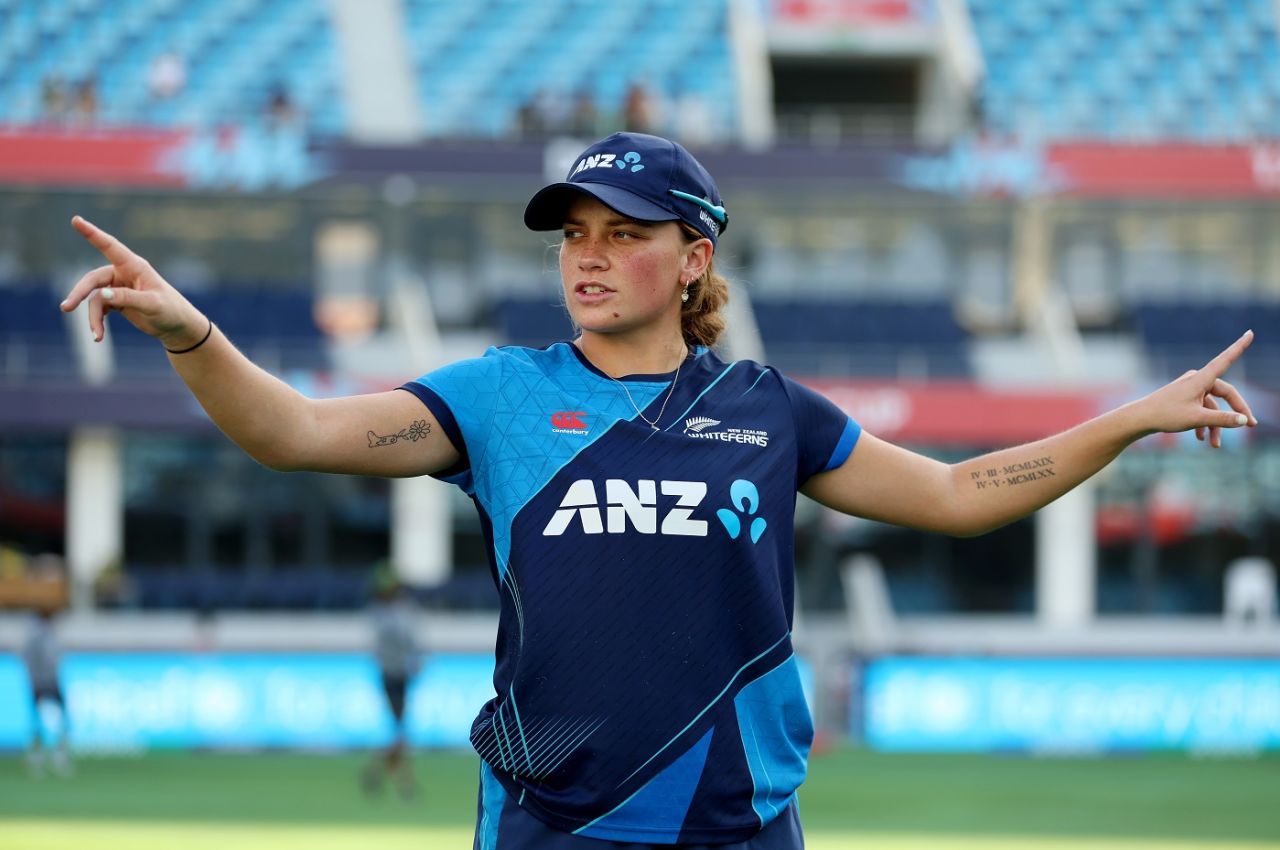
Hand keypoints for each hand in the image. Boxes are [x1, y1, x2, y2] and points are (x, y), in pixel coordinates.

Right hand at [61, 216, 206, 349]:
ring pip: (95, 298)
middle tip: (66, 307)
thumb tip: (101, 295)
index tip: (76, 220)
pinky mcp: (116, 301)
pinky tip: (99, 336)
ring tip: (97, 335)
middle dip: (79, 293)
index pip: (110, 246)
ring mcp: (118, 287)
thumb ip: (127, 298)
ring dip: (93, 317)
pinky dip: (97, 322)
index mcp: (134, 266)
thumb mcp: (151, 305)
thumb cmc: (171, 311)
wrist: (178, 327)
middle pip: (93, 280)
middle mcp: (123, 273)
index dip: (92, 233)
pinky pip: (99, 309)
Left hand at [1136, 330, 1256, 447]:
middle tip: (1252, 426)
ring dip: (1215, 425)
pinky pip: (1200, 409)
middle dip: (1235, 413)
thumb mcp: (1197, 419)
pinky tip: (1200, 439)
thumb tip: (1245, 421)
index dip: (1239, 347)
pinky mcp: (1184, 398)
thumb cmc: (1166, 415)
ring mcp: (1189, 389)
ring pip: (1212, 406)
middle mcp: (1196, 380)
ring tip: (1214, 445)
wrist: (1139, 419)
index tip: (1250, 332)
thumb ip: (1223, 419)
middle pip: (1225, 394)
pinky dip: (1202, 423)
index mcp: (1200, 379)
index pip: (1225, 360)